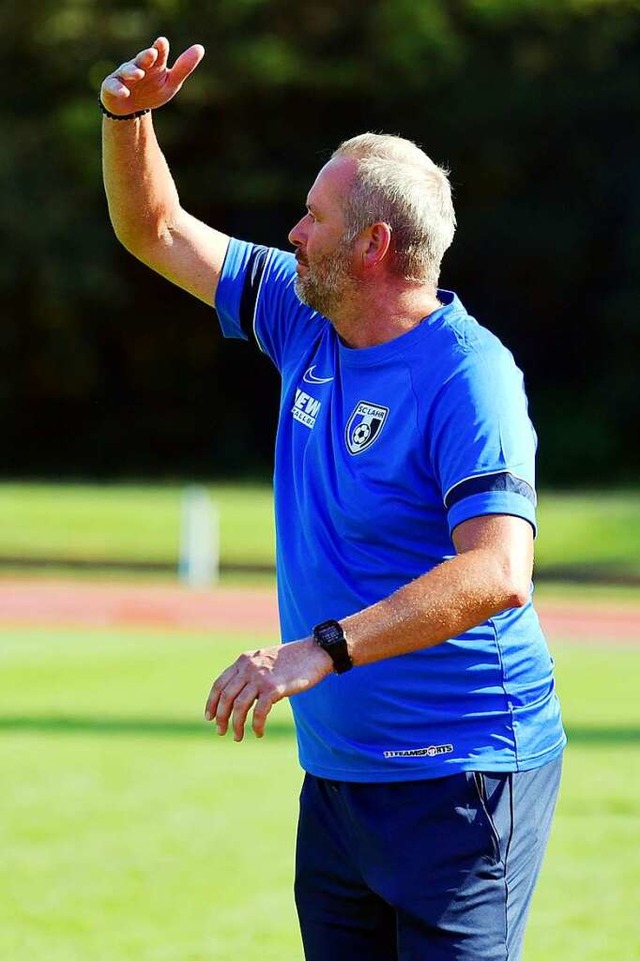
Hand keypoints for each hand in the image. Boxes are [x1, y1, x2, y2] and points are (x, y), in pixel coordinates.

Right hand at [100, 36, 204, 115]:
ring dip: (132, 71)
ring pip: (127, 71)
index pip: (158, 53)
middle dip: (146, 57)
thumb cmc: (152, 91)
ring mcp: (124, 76)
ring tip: (139, 73)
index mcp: (154, 64)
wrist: (131, 108)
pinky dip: (119, 89)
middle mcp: (138, 66)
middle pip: (142, 59)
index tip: (162, 43)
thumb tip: (200, 48)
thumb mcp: (171, 82)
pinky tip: (125, 92)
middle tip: (151, 53)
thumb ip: (184, 67)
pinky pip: (114, 87)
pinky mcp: (112, 86)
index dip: (160, 48)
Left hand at [204, 639, 332, 741]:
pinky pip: (259, 712)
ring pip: (239, 706)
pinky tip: (258, 732)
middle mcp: (248, 667)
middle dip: (221, 717)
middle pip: (225, 697)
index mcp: (243, 660)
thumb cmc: (292, 659)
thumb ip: (251, 672)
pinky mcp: (275, 688)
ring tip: (237, 737)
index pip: (219, 684)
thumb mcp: (264, 660)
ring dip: (236, 725)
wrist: (315, 652)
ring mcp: (261, 677)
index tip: (209, 717)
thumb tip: (240, 696)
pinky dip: (256, 725)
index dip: (212, 702)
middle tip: (221, 732)